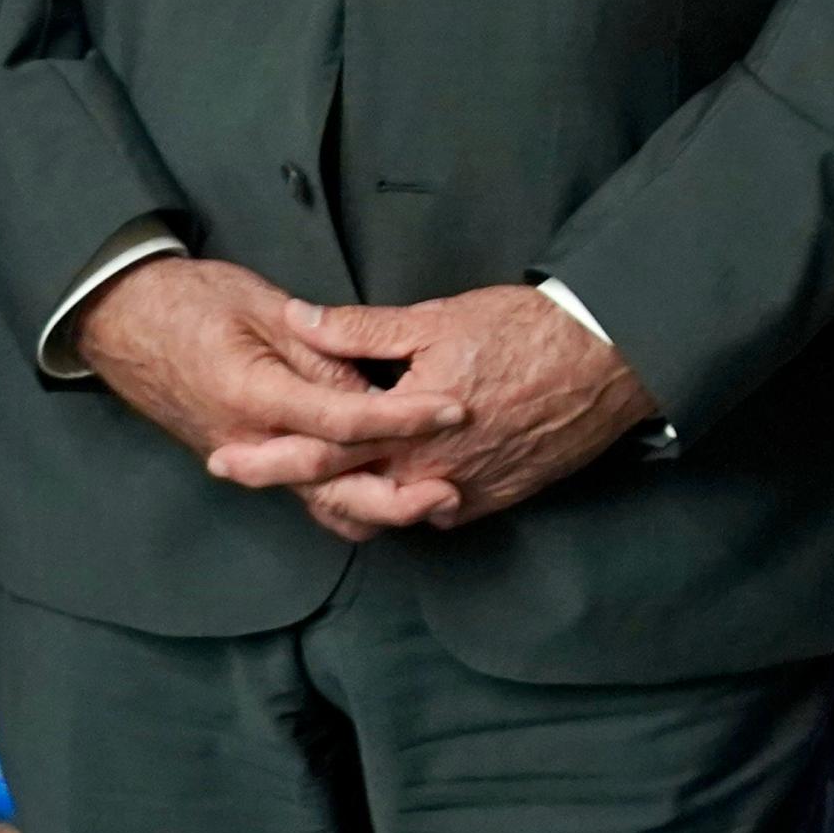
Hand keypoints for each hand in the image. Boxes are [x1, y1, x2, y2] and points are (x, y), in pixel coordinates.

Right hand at [68, 257, 463, 503]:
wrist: (119, 320)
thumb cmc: (189, 301)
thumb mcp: (262, 306)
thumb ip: (319, 348)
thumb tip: (370, 385)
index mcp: (254, 397)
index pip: (344, 420)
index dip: (404, 418)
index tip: (453, 408)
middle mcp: (250, 443)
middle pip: (332, 487)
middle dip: (397, 496)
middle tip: (452, 488)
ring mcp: (246, 458)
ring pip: (317, 503)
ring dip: (376, 508)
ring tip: (431, 495)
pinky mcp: (248, 458)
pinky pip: (302, 493)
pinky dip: (346, 499)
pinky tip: (386, 487)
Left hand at [217, 284, 659, 537]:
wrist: (610, 360)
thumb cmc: (526, 331)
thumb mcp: (438, 319)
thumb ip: (362, 329)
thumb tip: (298, 319)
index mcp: (406, 432)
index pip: (321, 452)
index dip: (268, 454)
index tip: (223, 454)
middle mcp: (428, 477)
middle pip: (343, 492)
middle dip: (288, 481)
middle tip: (237, 469)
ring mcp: (463, 495)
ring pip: (386, 510)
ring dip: (343, 495)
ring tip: (303, 479)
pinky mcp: (494, 499)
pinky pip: (433, 514)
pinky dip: (401, 502)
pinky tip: (381, 483)